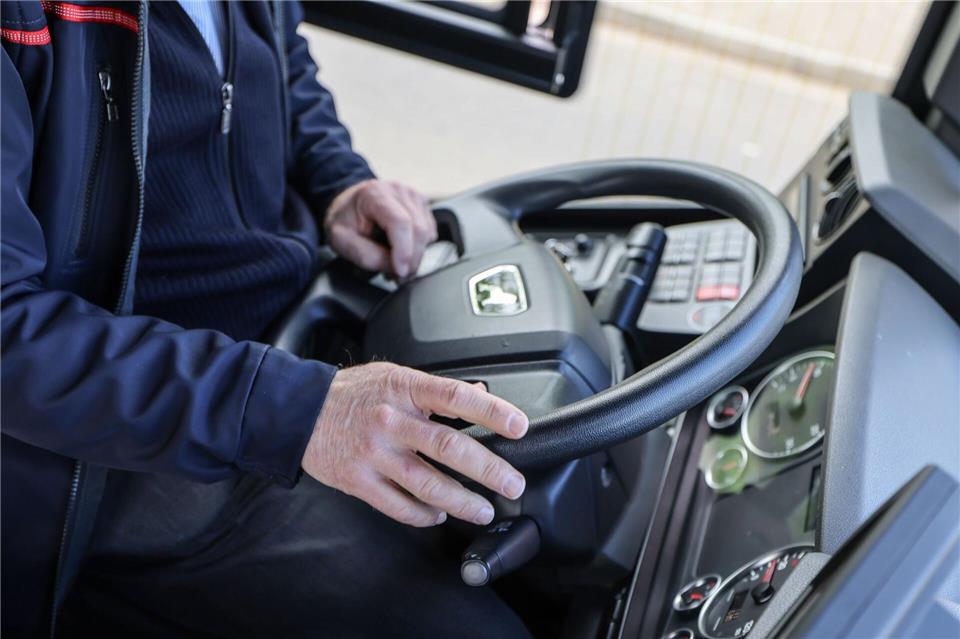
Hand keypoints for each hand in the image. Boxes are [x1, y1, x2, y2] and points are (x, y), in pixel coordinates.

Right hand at [303, 362, 528, 527]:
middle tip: (512, 483)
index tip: (518, 426)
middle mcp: (391, 420)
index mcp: (404, 388)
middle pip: (448, 446)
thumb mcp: (393, 376)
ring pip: (427, 483)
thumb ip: (433, 389)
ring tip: (484, 510)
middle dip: (488, 469)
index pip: (457, 397)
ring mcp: (374, 452)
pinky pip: (398, 505)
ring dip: (462, 501)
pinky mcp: (358, 480)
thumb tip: (478, 391)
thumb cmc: (351, 393)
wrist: (297, 411)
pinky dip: (423, 515)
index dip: (492, 411)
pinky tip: (439, 516)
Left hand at [324, 179, 437, 279]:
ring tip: (395, 263)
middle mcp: (398, 191)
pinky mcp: (422, 205)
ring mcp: (413, 196)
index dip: (404, 250)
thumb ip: (366, 255)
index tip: (400, 272)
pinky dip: (419, 248)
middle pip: (418, 230)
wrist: (349, 205)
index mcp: (375, 194)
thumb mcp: (341, 241)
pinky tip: (402, 250)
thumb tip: (395, 267)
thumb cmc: (345, 221)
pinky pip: (430, 233)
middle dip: (411, 260)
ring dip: (415, 256)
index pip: (400, 222)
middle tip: (397, 277)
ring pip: (427, 234)